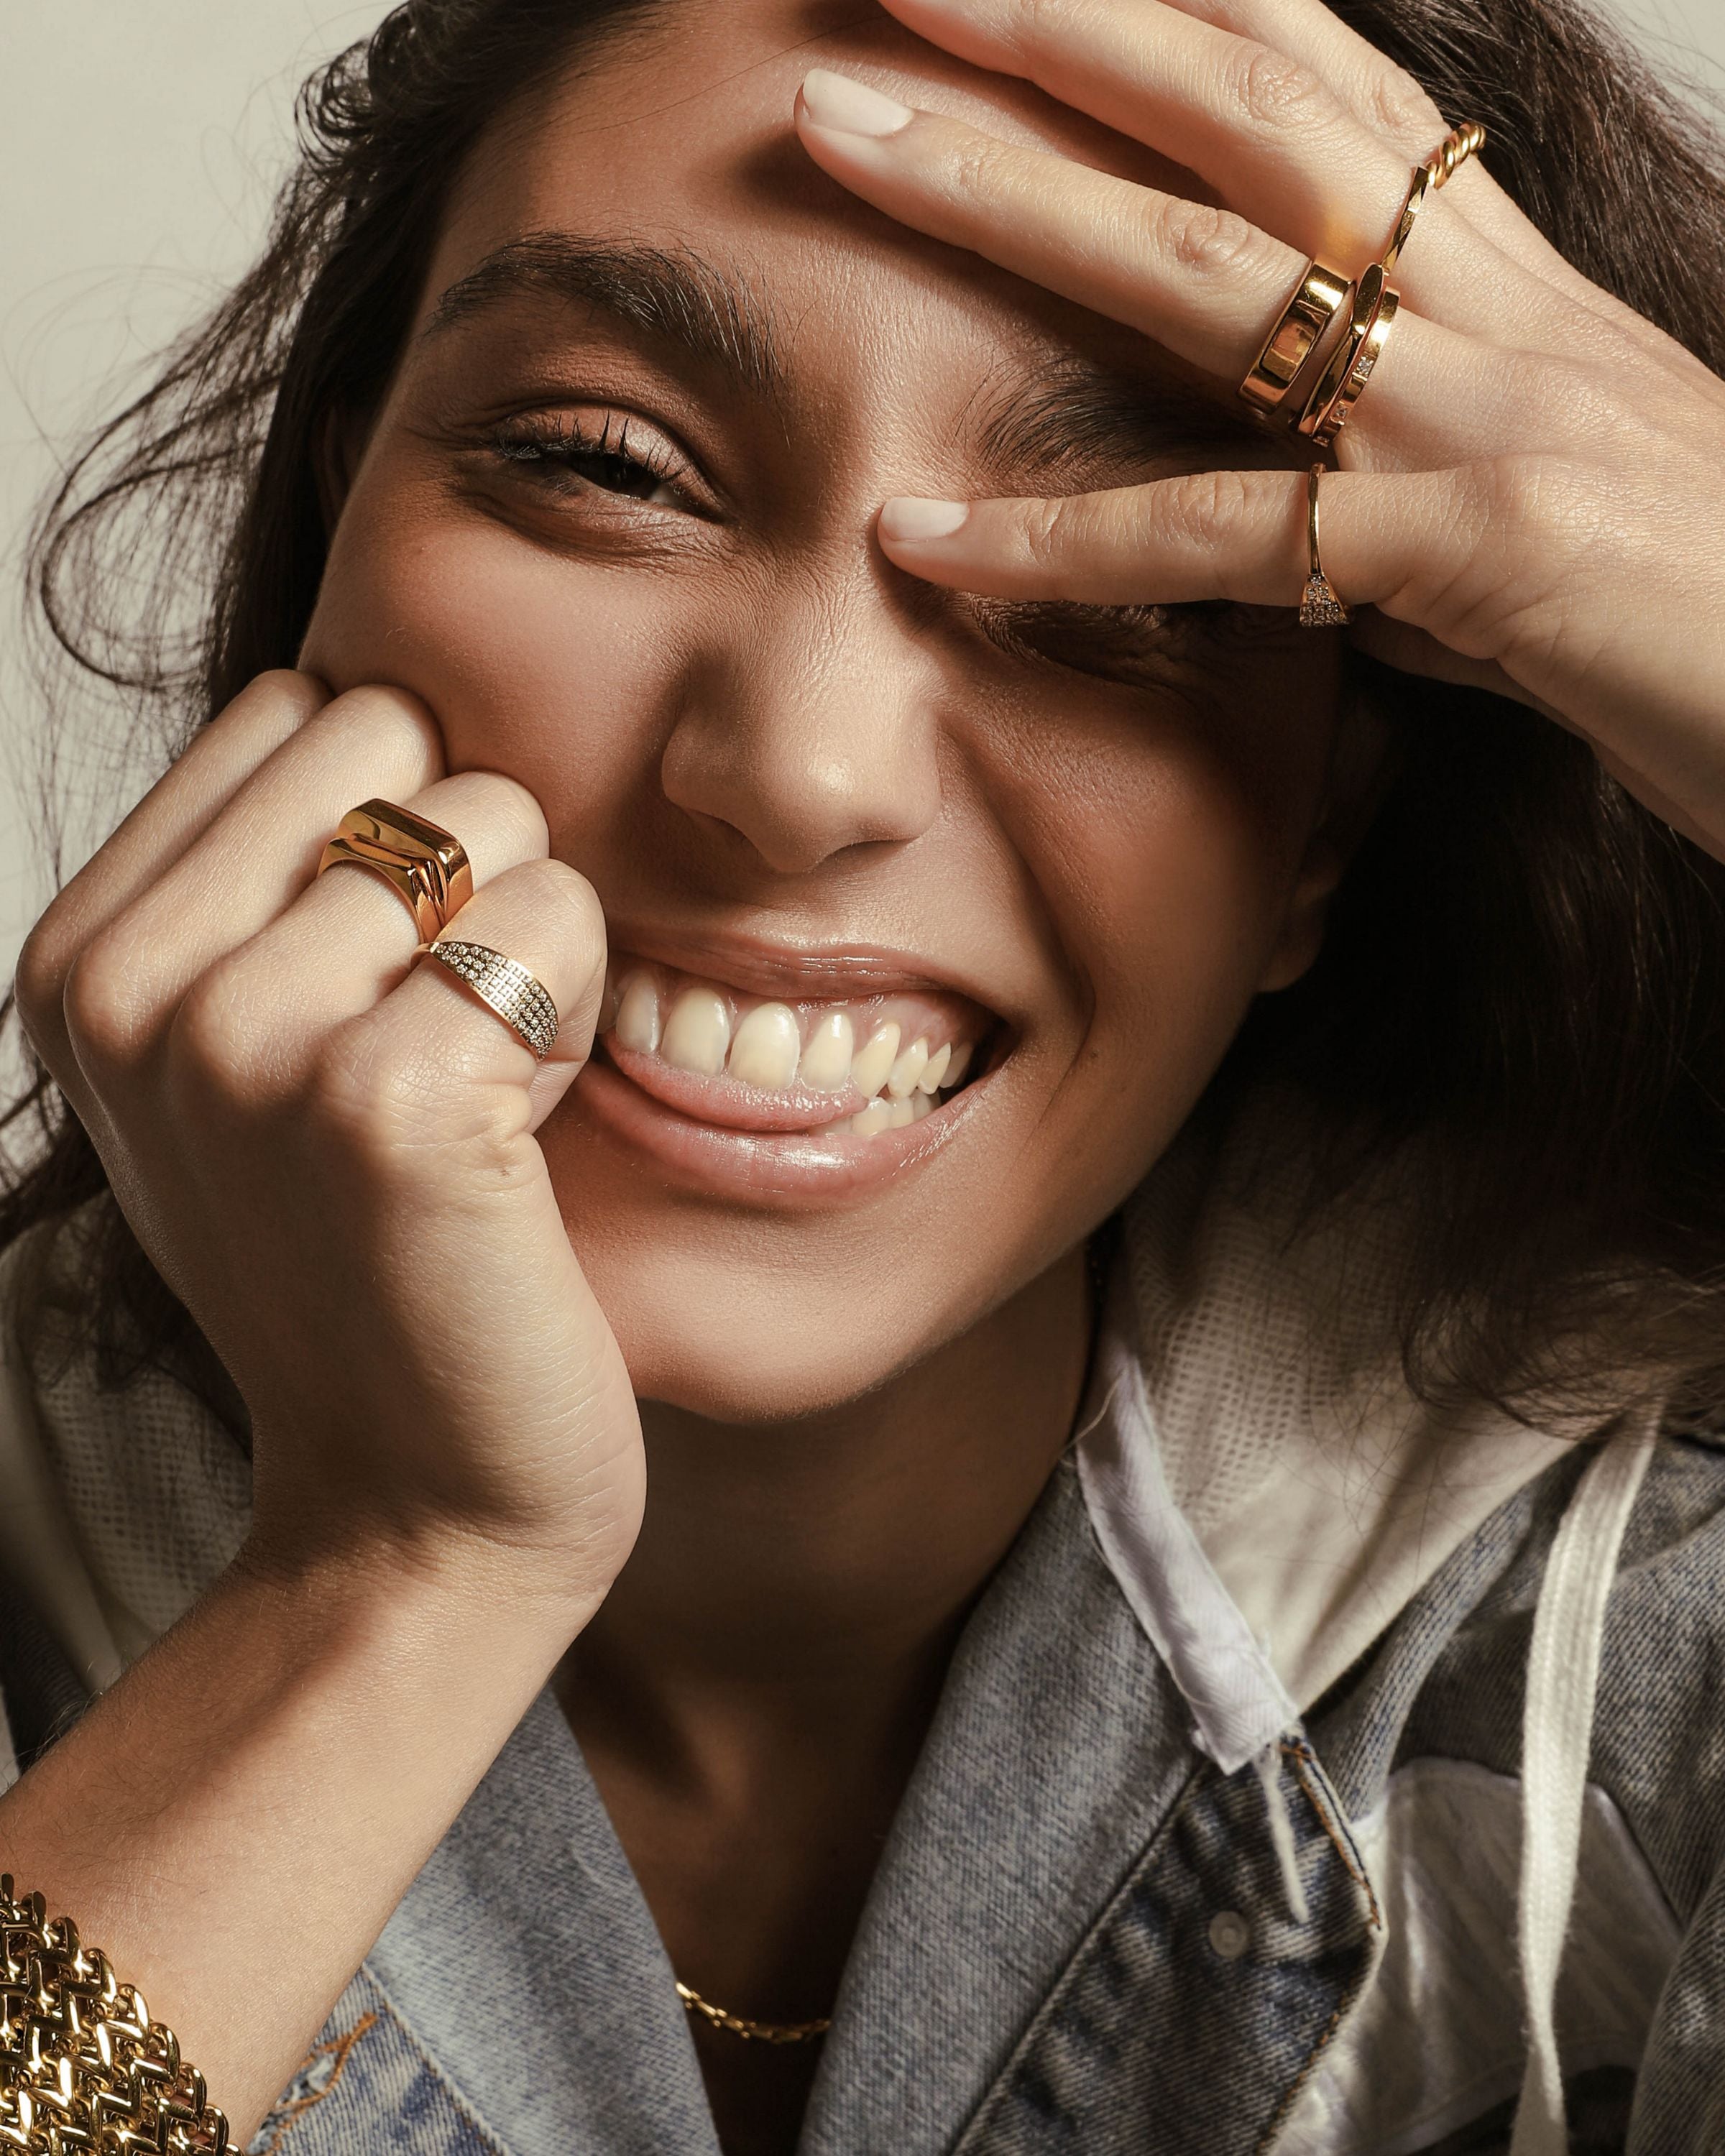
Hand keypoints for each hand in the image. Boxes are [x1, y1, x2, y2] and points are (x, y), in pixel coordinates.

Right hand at [14, 672, 642, 1615]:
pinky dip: (579, 1014)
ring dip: (535, 949)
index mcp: (81, 957)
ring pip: (497, 816)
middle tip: (445, 1037)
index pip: (302, 704)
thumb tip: (380, 690)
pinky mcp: (377, 1102)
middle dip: (469, 863)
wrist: (413, 1503)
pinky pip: (558, 920)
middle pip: (396, 728)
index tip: (382, 989)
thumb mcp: (251, 1064)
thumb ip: (265, 877)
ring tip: (481, 1096)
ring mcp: (237, 1042)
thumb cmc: (370, 1269)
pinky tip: (523, 1136)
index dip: (396, 827)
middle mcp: (129, 987)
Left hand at [795, 0, 1724, 859]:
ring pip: (1209, 268)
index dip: (1179, 5)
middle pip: (1249, 111)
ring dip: (1007, 196)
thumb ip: (1427, 515)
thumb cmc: (1723, 627)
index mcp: (1515, 288)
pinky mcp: (1478, 548)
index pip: (1329, 88)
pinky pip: (1231, 539)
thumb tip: (1326, 555)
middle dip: (1064, 30)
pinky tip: (925, 534)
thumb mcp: (1560, 531)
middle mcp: (1495, 313)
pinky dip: (1063, 543)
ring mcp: (1484, 417)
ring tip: (842, 144)